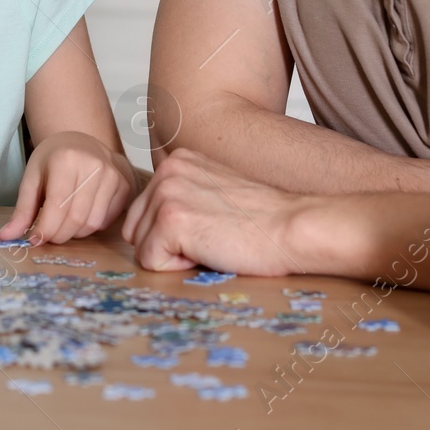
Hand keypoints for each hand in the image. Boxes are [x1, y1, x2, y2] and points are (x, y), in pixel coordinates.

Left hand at [0, 131, 135, 243]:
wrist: (83, 142)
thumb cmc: (53, 160)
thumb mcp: (32, 178)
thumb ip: (22, 210)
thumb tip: (6, 236)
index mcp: (66, 160)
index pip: (56, 207)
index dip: (44, 230)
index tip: (34, 239)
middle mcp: (94, 166)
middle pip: (75, 219)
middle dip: (58, 235)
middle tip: (48, 234)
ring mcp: (113, 176)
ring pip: (92, 224)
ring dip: (74, 233)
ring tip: (63, 222)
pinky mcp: (124, 187)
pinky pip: (105, 221)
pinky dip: (89, 226)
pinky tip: (80, 213)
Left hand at [121, 148, 306, 275]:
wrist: (293, 227)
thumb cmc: (262, 221)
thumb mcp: (214, 192)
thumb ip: (182, 197)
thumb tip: (149, 227)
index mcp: (176, 161)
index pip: (144, 213)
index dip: (174, 234)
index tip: (210, 226)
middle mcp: (166, 170)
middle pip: (136, 230)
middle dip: (167, 245)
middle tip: (211, 237)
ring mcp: (166, 193)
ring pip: (141, 248)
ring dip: (175, 256)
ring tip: (213, 241)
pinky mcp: (170, 220)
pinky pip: (151, 262)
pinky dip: (179, 268)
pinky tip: (211, 250)